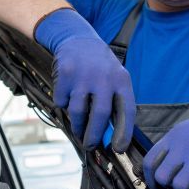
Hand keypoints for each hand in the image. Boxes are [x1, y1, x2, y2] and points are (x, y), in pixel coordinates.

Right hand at [34, 8, 134, 150]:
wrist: (78, 39)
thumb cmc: (101, 67)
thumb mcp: (115, 79)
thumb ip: (116, 103)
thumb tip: (112, 137)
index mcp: (121, 81)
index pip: (127, 111)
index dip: (124, 132)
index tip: (119, 149)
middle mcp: (104, 77)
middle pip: (101, 115)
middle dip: (94, 135)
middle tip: (90, 145)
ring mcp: (83, 75)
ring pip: (78, 112)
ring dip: (78, 126)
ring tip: (79, 131)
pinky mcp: (65, 74)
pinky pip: (61, 102)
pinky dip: (63, 106)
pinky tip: (68, 100)